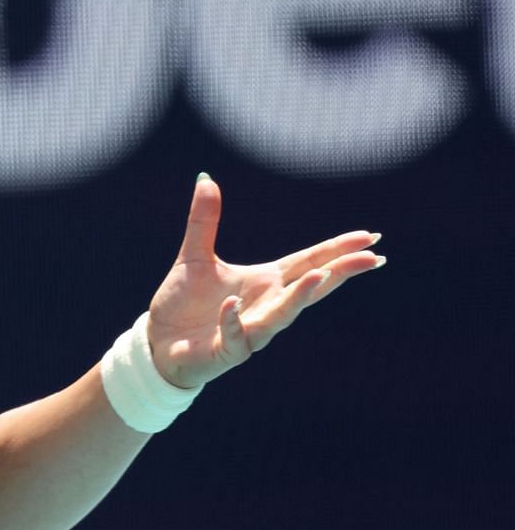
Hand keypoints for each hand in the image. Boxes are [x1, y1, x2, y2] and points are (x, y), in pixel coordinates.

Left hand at [146, 174, 385, 389]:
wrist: (158, 341)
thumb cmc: (184, 303)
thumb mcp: (193, 256)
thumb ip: (203, 221)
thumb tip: (205, 178)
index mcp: (264, 282)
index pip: (307, 262)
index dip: (336, 251)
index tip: (370, 238)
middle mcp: (265, 305)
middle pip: (309, 288)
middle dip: (339, 273)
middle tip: (371, 258)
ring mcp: (250, 330)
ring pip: (282, 315)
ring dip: (300, 297)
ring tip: (320, 276)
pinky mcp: (227, 350)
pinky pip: (235, 335)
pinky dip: (233, 320)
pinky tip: (230, 304)